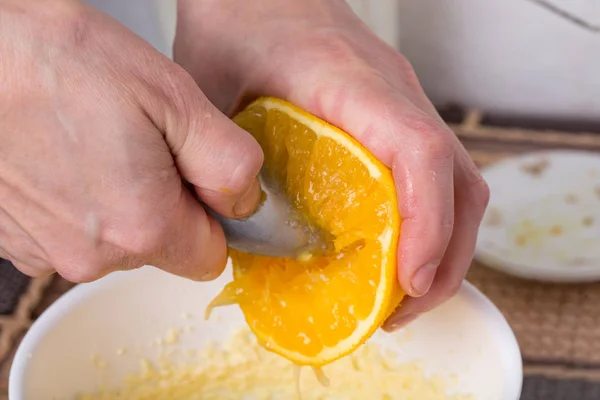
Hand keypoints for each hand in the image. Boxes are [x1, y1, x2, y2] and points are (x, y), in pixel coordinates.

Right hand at [0, 0, 262, 281]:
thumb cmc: (60, 61)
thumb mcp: (174, 98)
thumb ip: (228, 163)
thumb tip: (245, 202)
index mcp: (142, 225)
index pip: (209, 257)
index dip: (212, 217)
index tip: (197, 178)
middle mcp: (92, 254)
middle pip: (162, 248)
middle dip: (167, 204)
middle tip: (141, 142)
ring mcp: (46, 251)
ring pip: (116, 241)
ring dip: (119, 200)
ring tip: (95, 141)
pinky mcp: (15, 239)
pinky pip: (74, 233)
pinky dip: (78, 202)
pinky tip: (62, 156)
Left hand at [174, 0, 488, 328]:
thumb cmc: (237, 21)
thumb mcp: (210, 87)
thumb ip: (221, 158)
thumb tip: (237, 233)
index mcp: (352, 84)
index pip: (418, 152)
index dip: (425, 223)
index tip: (407, 280)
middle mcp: (394, 95)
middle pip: (459, 181)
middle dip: (444, 257)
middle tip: (400, 311)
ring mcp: (402, 106)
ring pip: (458, 182)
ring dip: (444, 247)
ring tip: (403, 296)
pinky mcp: (394, 119)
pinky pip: (433, 176)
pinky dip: (427, 223)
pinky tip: (394, 252)